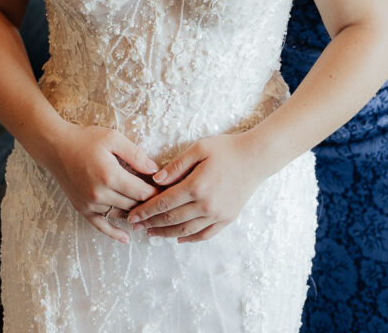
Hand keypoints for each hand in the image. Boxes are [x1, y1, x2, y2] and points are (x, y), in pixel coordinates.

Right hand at [48, 123, 159, 242]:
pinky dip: (114, 233)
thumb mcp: (113, 139)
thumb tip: (155, 170)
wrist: (56, 147)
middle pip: (132, 205)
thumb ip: (135, 154)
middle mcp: (100, 193)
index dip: (156, 193)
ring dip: (135, 215)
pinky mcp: (82, 208)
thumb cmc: (86, 139)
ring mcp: (90, 204)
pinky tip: (126, 238)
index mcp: (110, 175)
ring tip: (150, 214)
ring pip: (120, 215)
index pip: (141, 192)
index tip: (168, 191)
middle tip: (162, 202)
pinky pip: (101, 225)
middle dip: (149, 204)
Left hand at [126, 132, 266, 243]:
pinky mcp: (227, 219)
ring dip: (165, 233)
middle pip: (171, 218)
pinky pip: (205, 235)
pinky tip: (178, 238)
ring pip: (185, 230)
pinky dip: (189, 239)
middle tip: (135, 226)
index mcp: (196, 186)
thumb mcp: (199, 148)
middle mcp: (206, 204)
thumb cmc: (226, 148)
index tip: (132, 215)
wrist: (256, 157)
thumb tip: (155, 180)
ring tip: (151, 233)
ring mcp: (217, 214)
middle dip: (150, 223)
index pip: (164, 202)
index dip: (145, 210)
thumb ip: (176, 165)